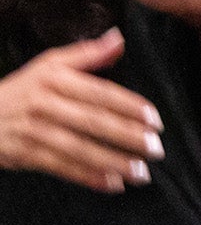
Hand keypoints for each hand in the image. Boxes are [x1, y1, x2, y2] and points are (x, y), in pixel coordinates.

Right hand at [0, 32, 162, 194]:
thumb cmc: (20, 90)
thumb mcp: (48, 65)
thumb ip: (87, 54)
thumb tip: (119, 39)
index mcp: (54, 79)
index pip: (99, 93)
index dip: (129, 106)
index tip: (154, 119)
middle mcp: (44, 104)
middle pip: (93, 121)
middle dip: (127, 136)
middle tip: (156, 148)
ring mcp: (34, 131)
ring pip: (79, 148)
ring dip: (113, 162)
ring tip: (142, 172)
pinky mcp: (25, 154)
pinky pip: (62, 167)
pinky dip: (88, 177)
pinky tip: (113, 184)